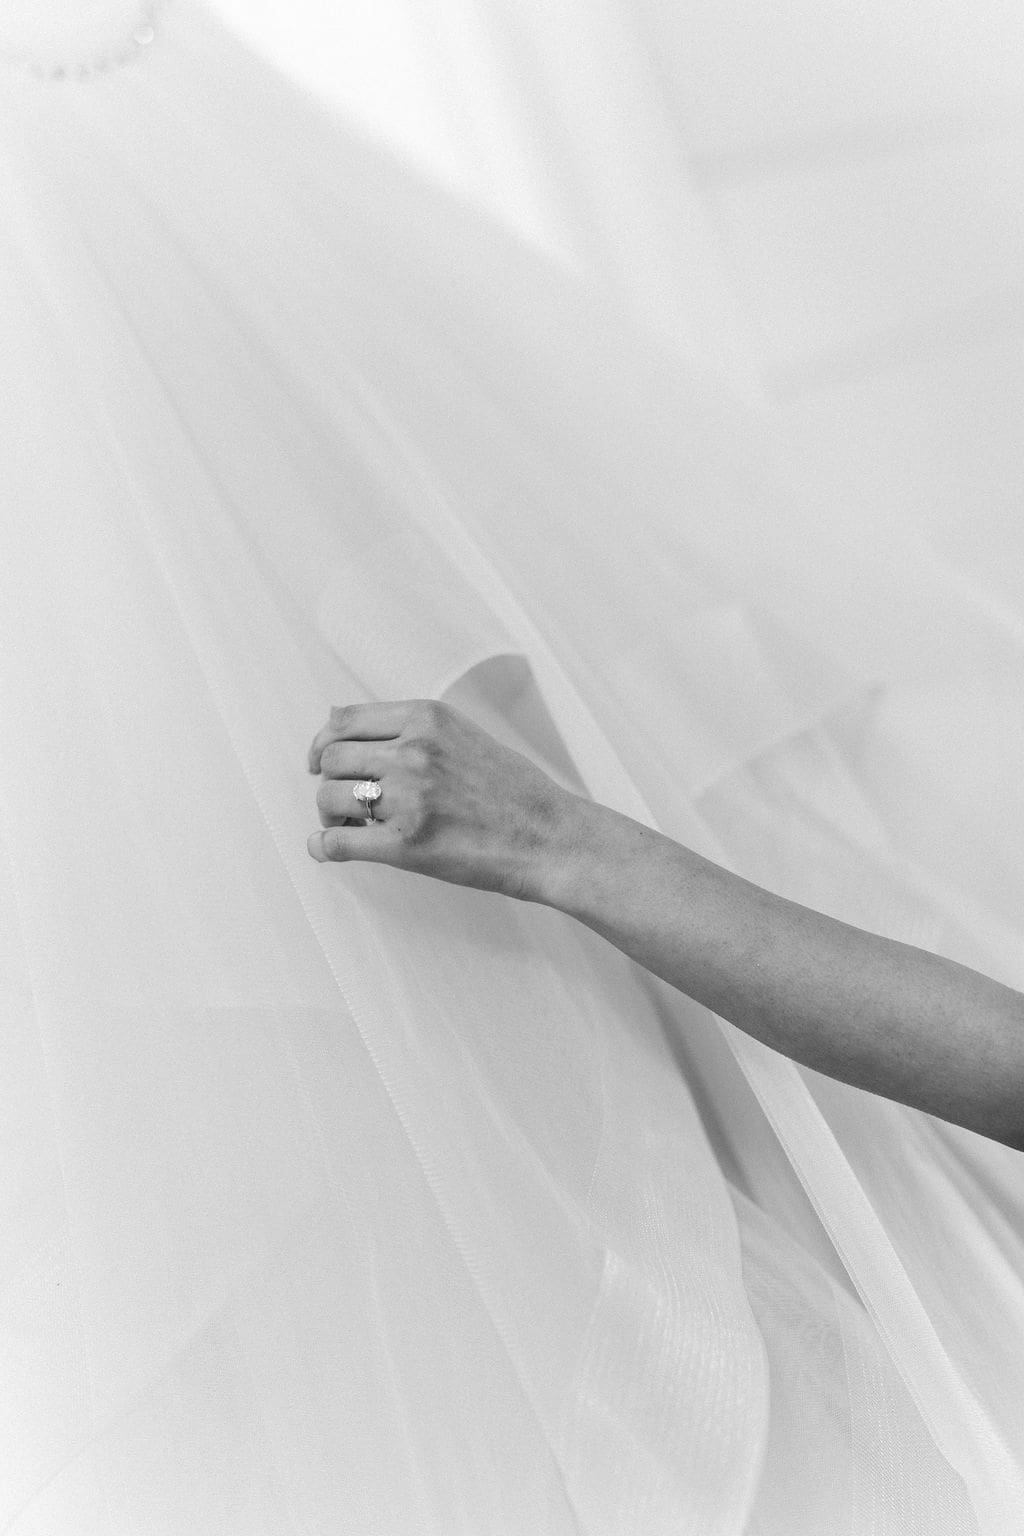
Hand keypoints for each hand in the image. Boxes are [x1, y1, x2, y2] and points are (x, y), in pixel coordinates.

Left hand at [306, 699, 584, 902]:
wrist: (550, 838)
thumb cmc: (513, 791)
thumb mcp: (461, 735)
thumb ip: (405, 727)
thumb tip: (333, 718)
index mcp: (427, 718)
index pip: (345, 721)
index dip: (323, 744)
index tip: (321, 763)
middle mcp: (414, 751)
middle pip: (333, 759)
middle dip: (328, 782)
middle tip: (341, 804)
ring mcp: (409, 796)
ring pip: (329, 797)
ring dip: (330, 815)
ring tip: (351, 826)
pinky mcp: (407, 843)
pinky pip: (338, 842)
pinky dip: (323, 847)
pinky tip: (328, 851)